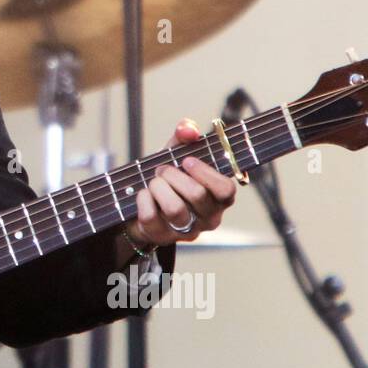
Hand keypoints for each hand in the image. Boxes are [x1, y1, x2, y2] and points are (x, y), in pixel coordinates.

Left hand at [124, 118, 237, 249]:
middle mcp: (208, 218)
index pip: (226, 190)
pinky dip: (143, 199)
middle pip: (197, 195)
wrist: (142, 201)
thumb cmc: (169, 176)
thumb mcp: (177, 152)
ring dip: (158, 187)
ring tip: (154, 182)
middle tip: (162, 170)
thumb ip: (186, 134)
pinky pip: (150, 217)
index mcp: (219, 198)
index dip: (205, 173)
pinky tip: (143, 195)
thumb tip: (188, 130)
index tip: (187, 160)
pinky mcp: (162, 237)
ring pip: (175, 208)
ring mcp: (185, 231)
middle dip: (173, 175)